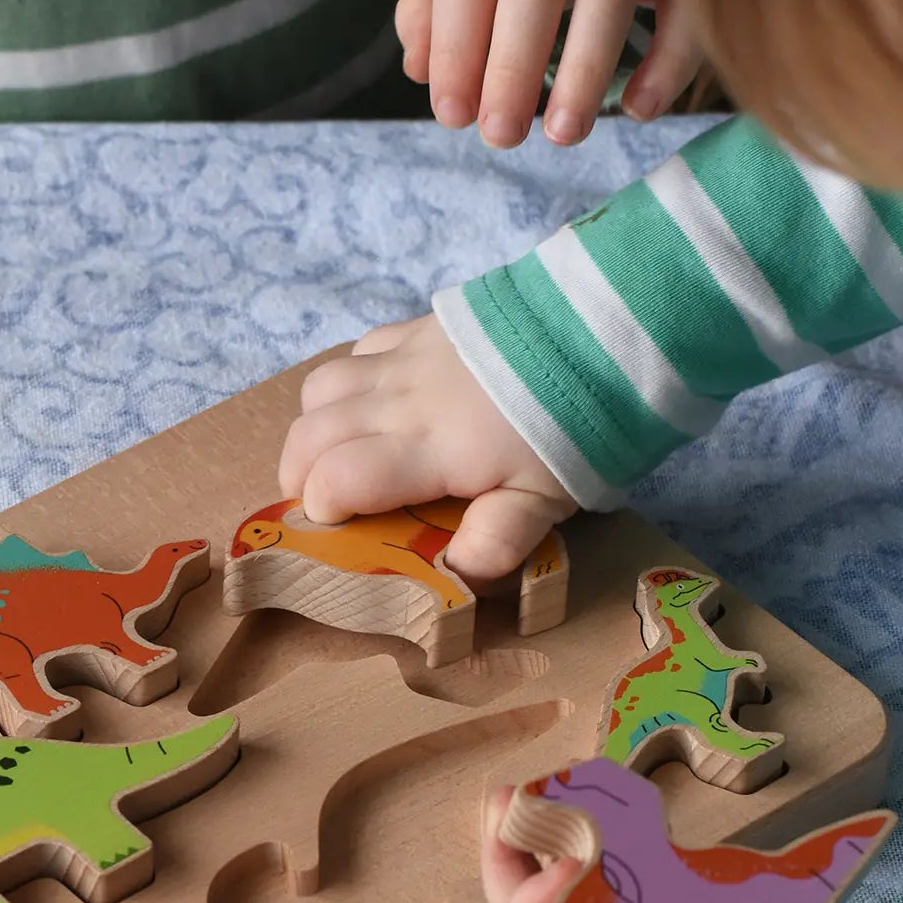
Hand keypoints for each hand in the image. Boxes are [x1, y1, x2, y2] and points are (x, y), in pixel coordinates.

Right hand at [277, 314, 575, 581]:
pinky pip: (358, 351)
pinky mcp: (419, 328)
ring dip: (316, 427)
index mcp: (428, 448)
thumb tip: (454, 574)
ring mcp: (405, 358)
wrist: (602, 330)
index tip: (341, 529)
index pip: (336, 478)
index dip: (321, 509)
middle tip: (325, 504)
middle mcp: (400, 399)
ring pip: (320, 388)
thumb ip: (498, 541)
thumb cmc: (577, 424)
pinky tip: (377, 402)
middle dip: (300, 476)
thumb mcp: (548, 500)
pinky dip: (348, 383)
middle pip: (309, 434)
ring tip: (340, 455)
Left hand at [396, 0, 702, 148]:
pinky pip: (682, 2)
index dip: (454, 45)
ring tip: (563, 134)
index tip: (453, 117)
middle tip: (501, 137)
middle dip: (513, 65)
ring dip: (585, 67)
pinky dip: (666, 60)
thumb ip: (435, 5)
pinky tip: (639, 110)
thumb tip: (419, 72)